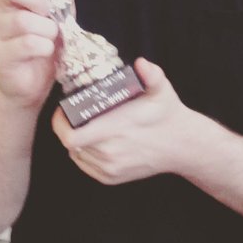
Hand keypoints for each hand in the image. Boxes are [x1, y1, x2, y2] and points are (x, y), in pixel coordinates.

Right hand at [0, 0, 73, 110]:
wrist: (35, 85)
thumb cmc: (44, 41)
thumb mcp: (58, 7)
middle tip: (49, 13)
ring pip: (22, 19)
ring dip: (48, 29)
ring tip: (50, 37)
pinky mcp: (0, 57)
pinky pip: (28, 43)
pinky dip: (46, 46)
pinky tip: (46, 51)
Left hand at [53, 58, 198, 184]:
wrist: (182, 146)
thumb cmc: (168, 115)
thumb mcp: (161, 90)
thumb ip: (152, 75)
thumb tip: (141, 63)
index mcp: (116, 130)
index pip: (71, 136)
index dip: (60, 124)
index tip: (63, 110)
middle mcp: (110, 153)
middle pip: (71, 144)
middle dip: (68, 128)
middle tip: (73, 115)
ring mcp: (110, 169)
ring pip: (76, 155)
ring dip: (75, 141)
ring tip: (82, 127)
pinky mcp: (111, 178)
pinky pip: (86, 166)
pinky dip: (83, 154)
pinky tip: (91, 142)